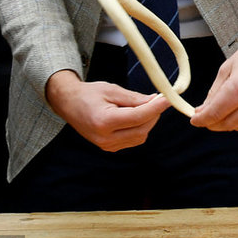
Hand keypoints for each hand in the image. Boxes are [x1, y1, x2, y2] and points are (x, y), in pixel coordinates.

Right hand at [45, 69, 168, 151]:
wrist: (69, 104)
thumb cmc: (90, 94)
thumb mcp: (112, 90)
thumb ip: (134, 98)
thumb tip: (155, 101)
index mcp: (104, 121)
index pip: (138, 117)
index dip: (156, 108)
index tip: (168, 99)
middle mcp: (105, 138)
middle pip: (142, 130)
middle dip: (154, 114)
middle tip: (159, 99)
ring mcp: (106, 146)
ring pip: (140, 137)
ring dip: (148, 122)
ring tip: (145, 105)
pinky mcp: (109, 148)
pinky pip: (133, 140)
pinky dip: (140, 128)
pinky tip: (137, 115)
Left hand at [190, 16, 237, 131]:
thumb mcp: (227, 67)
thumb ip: (214, 91)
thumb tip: (203, 109)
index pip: (214, 113)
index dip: (201, 119)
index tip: (194, 119)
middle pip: (226, 124)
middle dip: (211, 124)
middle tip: (204, 117)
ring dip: (225, 124)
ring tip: (219, 113)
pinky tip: (235, 111)